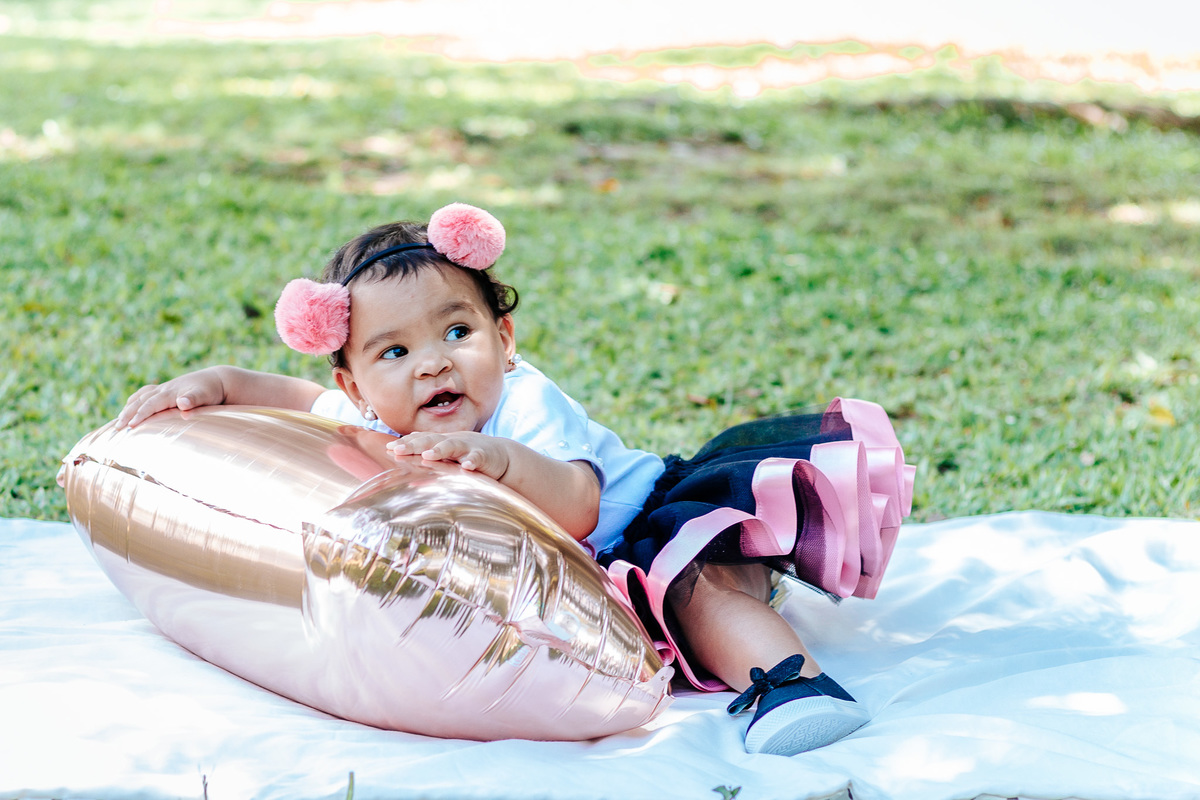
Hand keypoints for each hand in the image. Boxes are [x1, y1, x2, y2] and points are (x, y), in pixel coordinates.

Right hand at [115, 367, 227, 428]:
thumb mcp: (205, 395)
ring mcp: (164, 389)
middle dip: (128, 414)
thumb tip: (182, 402)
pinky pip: (145, 394)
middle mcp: (164, 389)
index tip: (130, 426)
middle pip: (141, 401)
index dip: (140, 415)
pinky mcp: (166, 390)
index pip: (151, 404)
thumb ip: (194, 399)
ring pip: (140, 397)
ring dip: (128, 407)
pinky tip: (130, 407)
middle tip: (117, 428)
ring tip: (118, 421)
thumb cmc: (211, 390)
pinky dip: (135, 401)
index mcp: (171, 392)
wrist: (218, 379)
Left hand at [387, 431, 510, 480]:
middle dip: (415, 444)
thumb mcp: (449, 456)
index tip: (388, 448)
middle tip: (398, 449)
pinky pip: (477, 458)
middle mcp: (454, 440)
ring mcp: (469, 447)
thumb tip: (405, 466)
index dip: (406, 443)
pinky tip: (466, 466)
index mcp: (443, 441)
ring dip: (440, 450)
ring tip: (428, 455)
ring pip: (453, 446)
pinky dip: (472, 461)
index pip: (422, 439)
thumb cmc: (470, 456)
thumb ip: (430, 457)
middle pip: (432, 439)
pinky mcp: (485, 456)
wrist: (503, 456)